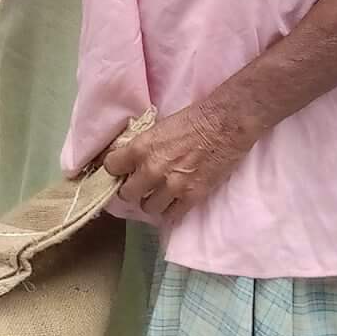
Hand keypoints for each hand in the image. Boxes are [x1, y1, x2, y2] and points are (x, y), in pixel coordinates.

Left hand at [101, 103, 252, 226]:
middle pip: (126, 193)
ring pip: (148, 208)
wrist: (225, 124)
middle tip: (139, 185)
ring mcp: (172, 186)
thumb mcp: (157, 128)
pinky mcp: (192, 196)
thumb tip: (127, 159)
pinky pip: (171, 215)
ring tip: (159, 193)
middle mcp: (152, 169)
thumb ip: (141, 147)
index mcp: (140, 148)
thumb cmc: (192, 120)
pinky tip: (174, 200)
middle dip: (131, 189)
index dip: (115, 169)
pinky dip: (171, 209)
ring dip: (151, 201)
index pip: (111, 167)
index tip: (121, 171)